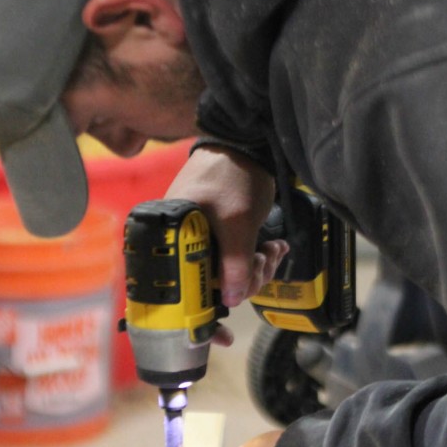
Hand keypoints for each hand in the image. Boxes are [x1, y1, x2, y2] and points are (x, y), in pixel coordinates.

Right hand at [167, 146, 288, 307]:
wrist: (245, 143)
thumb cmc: (235, 177)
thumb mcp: (238, 224)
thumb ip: (235, 265)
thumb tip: (231, 300)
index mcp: (173, 237)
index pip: (189, 283)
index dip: (217, 297)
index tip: (238, 303)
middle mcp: (181, 241)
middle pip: (212, 281)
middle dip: (248, 276)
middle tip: (266, 259)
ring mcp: (200, 237)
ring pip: (227, 271)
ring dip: (257, 266)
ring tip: (273, 250)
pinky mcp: (217, 234)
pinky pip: (234, 257)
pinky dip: (255, 255)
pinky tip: (274, 247)